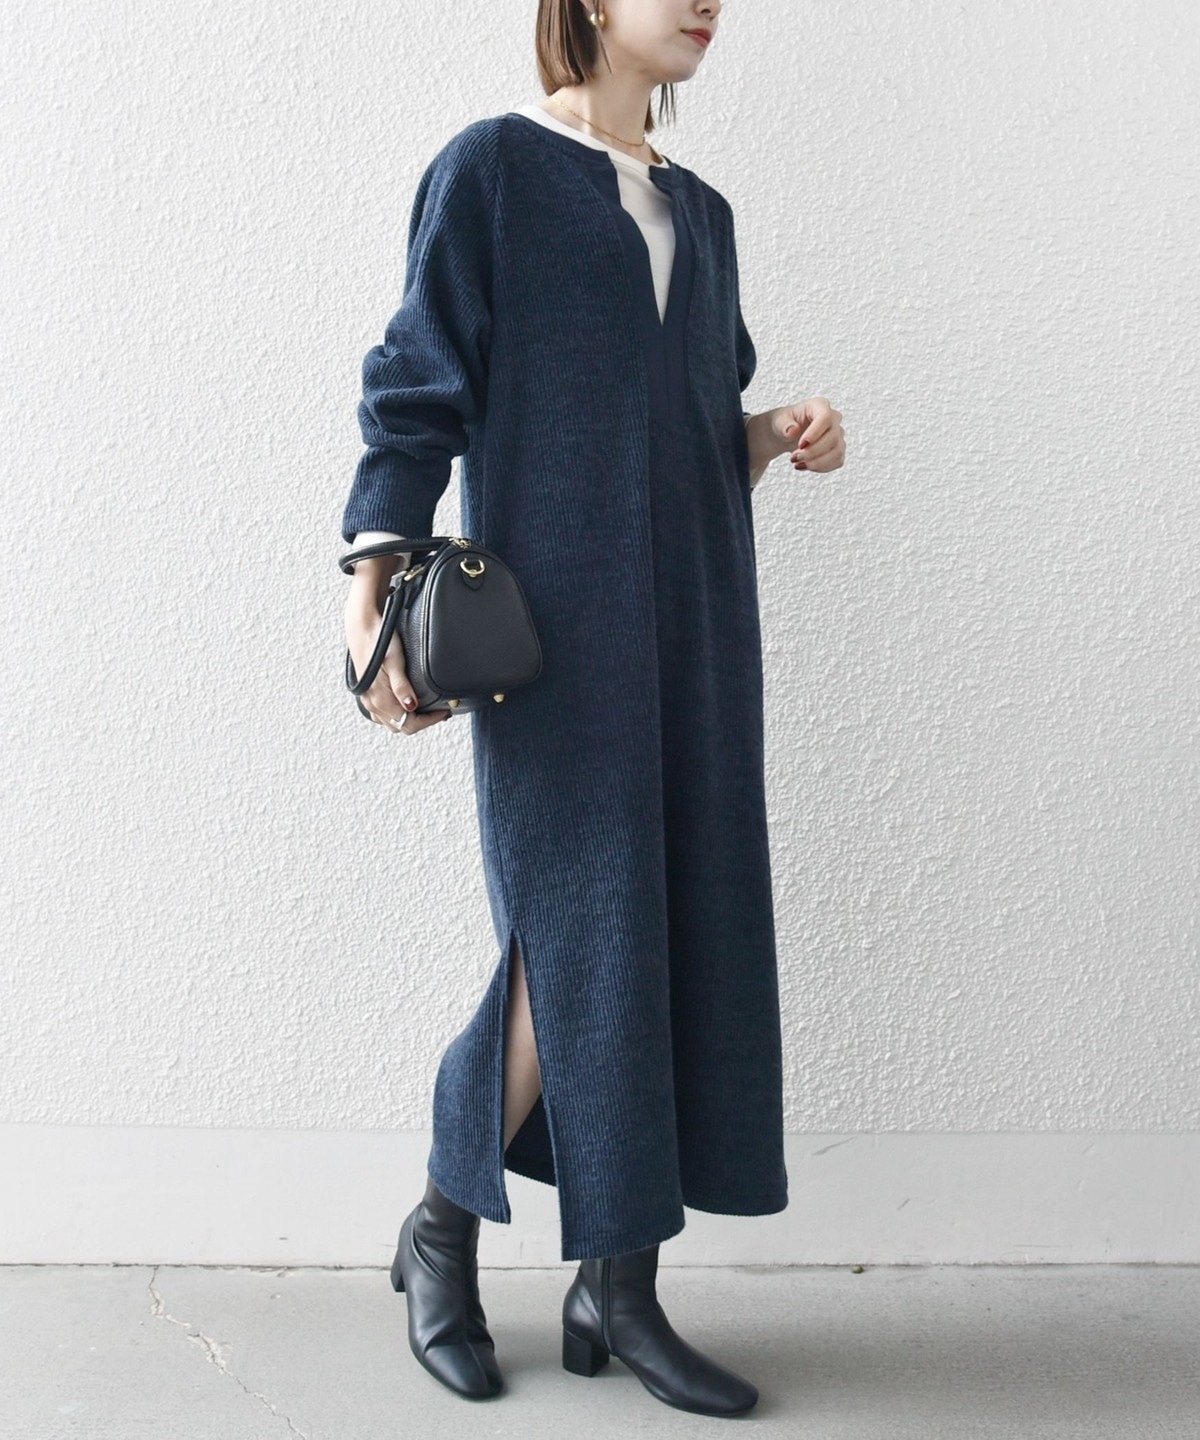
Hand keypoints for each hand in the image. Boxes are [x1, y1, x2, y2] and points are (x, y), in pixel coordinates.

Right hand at [344, 594, 450, 734]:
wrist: (361, 626)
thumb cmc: (379, 640)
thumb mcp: (395, 662)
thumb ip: (402, 687)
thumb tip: (411, 707)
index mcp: (380, 699)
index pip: (410, 724)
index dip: (430, 721)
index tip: (444, 711)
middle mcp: (372, 703)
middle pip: (401, 726)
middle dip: (422, 722)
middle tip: (439, 711)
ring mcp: (368, 699)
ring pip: (392, 722)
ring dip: (409, 720)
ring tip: (427, 709)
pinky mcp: (367, 692)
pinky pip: (382, 714)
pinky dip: (396, 714)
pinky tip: (407, 704)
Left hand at [774, 398, 845, 474]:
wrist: (787, 435)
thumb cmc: (784, 423)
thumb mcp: (779, 421)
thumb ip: (784, 425)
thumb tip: (792, 431)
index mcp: (820, 405)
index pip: (826, 417)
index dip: (815, 433)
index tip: (801, 445)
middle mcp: (834, 419)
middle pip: (833, 437)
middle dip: (813, 452)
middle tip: (794, 458)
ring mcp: (838, 435)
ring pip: (837, 452)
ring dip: (817, 462)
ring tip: (798, 464)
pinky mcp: (838, 449)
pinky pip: (837, 461)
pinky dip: (820, 467)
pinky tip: (806, 466)